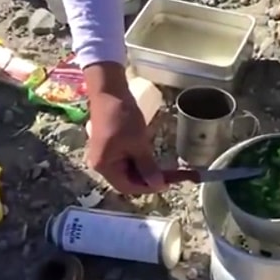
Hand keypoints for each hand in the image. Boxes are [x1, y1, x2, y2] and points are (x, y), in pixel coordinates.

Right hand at [84, 63, 164, 194]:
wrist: (110, 92)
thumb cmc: (122, 117)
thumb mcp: (138, 143)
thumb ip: (147, 166)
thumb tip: (157, 186)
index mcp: (105, 166)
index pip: (128, 187)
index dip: (148, 187)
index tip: (169, 183)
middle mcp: (103, 164)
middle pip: (130, 180)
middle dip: (152, 179)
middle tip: (176, 175)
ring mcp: (107, 156)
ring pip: (131, 170)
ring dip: (150, 170)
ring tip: (171, 169)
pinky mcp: (113, 147)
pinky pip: (129, 160)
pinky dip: (143, 162)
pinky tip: (157, 161)